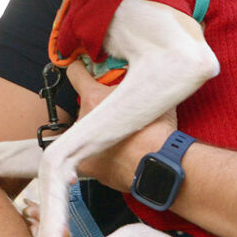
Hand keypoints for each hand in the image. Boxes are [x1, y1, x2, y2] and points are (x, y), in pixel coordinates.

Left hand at [68, 61, 176, 188]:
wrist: (160, 166)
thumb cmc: (157, 133)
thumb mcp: (151, 96)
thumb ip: (140, 84)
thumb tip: (146, 76)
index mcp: (94, 99)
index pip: (75, 74)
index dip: (80, 69)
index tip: (82, 69)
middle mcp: (83, 121)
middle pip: (86, 106)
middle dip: (99, 106)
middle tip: (119, 111)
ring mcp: (83, 145)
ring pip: (88, 130)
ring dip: (101, 130)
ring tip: (123, 136)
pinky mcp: (88, 167)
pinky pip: (92, 153)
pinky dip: (103, 152)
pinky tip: (120, 152)